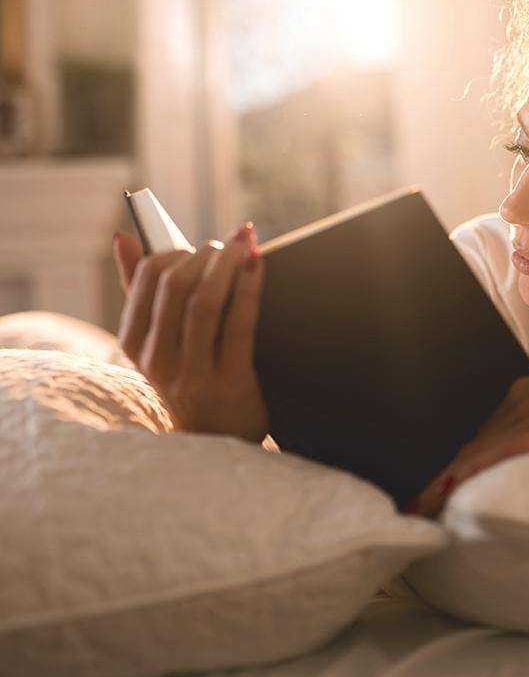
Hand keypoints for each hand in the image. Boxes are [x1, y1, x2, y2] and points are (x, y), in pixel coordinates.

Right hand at [112, 223, 268, 442]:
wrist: (222, 438)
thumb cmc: (192, 376)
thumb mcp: (159, 342)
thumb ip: (139, 291)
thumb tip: (122, 238)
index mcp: (134, 344)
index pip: (146, 280)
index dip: (175, 251)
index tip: (199, 246)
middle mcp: (157, 360)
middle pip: (176, 286)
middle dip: (206, 255)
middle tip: (229, 245)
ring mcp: (192, 374)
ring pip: (206, 301)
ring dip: (228, 264)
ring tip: (245, 247)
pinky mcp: (229, 382)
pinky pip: (239, 323)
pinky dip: (249, 286)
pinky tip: (258, 265)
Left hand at [411, 310, 528, 516]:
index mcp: (524, 393)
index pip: (470, 428)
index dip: (440, 455)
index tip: (412, 478)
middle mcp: (521, 400)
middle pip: (462, 440)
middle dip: (426, 469)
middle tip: (395, 497)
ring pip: (473, 448)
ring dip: (438, 477)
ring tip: (408, 503)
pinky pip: (504, 451)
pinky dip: (471, 470)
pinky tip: (447, 487)